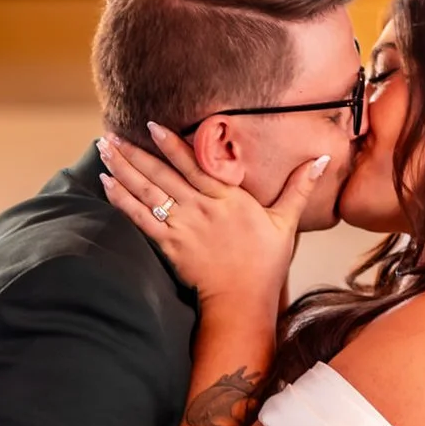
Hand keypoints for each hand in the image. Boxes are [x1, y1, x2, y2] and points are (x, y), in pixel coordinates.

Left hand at [97, 127, 328, 311]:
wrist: (244, 301)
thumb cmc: (266, 263)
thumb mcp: (286, 222)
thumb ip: (299, 188)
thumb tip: (321, 160)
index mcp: (227, 199)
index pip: (193, 165)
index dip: (171, 144)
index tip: (151, 124)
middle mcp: (201, 209)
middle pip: (161, 175)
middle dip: (133, 153)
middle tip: (109, 133)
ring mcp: (182, 228)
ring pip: (146, 193)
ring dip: (122, 170)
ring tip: (102, 150)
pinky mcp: (170, 246)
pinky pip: (141, 219)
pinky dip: (122, 201)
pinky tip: (106, 184)